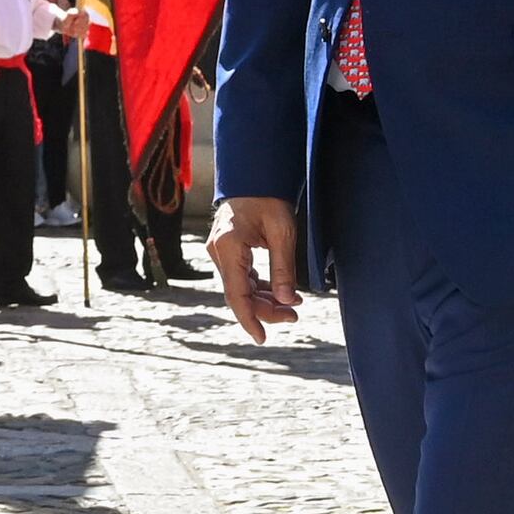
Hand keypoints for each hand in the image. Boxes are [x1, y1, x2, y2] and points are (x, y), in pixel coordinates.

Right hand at [210, 193, 303, 341]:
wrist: (255, 175)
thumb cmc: (269, 198)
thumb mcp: (283, 233)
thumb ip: (283, 269)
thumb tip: (286, 301)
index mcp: (229, 248)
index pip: (237, 295)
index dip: (250, 319)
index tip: (262, 338)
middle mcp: (219, 252)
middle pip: (239, 295)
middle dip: (266, 309)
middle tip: (294, 316)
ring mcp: (220, 252)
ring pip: (240, 288)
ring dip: (264, 300)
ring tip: (292, 307)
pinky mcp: (227, 250)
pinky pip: (241, 277)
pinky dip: (259, 287)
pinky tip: (279, 292)